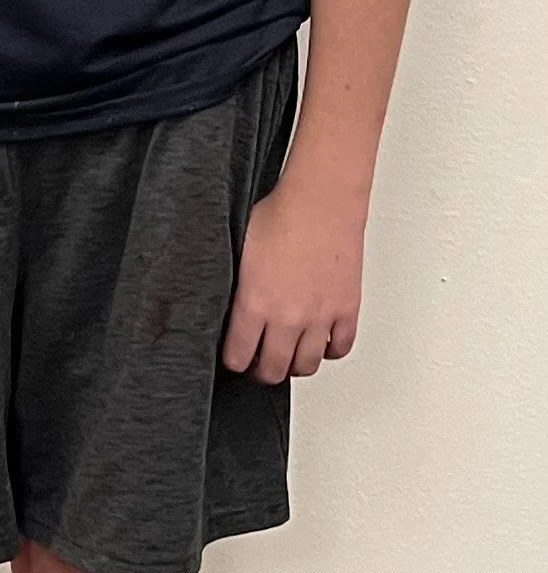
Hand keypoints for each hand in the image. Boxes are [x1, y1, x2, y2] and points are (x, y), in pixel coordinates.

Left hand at [222, 175, 364, 381]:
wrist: (322, 200)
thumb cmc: (282, 215)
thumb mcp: (238, 252)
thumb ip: (235, 288)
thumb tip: (226, 306)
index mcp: (254, 304)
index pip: (237, 358)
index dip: (233, 360)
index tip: (234, 356)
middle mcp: (287, 317)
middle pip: (272, 371)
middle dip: (260, 371)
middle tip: (259, 361)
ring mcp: (320, 316)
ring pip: (305, 366)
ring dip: (293, 364)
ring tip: (287, 352)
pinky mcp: (346, 309)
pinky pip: (339, 348)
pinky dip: (328, 350)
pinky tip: (319, 339)